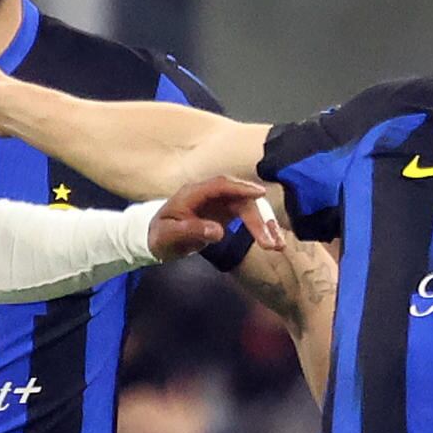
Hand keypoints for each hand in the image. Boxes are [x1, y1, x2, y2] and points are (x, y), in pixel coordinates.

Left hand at [148, 174, 271, 261]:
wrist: (156, 239)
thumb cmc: (159, 236)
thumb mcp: (168, 236)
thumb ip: (191, 231)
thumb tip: (219, 232)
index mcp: (193, 193)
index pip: (220, 186)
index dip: (240, 188)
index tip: (259, 194)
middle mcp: (210, 194)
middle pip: (239, 199)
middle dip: (258, 218)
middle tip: (270, 242)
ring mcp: (220, 203)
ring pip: (248, 208)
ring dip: (264, 225)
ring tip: (277, 246)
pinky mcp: (226, 213)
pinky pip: (248, 217)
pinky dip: (260, 229)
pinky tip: (272, 242)